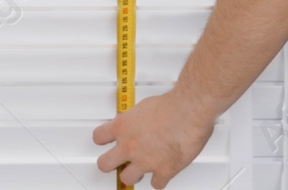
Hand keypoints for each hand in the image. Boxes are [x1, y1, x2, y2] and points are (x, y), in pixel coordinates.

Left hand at [92, 87, 216, 186]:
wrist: (188, 111)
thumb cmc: (170, 105)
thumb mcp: (143, 106)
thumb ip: (135, 118)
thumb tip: (137, 121)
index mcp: (123, 127)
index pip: (99, 137)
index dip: (102, 140)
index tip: (106, 141)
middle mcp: (130, 146)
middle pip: (104, 164)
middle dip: (109, 164)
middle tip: (115, 161)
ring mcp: (145, 161)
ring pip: (127, 179)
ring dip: (133, 174)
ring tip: (139, 169)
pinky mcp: (163, 171)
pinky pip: (156, 184)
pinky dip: (159, 180)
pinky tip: (161, 173)